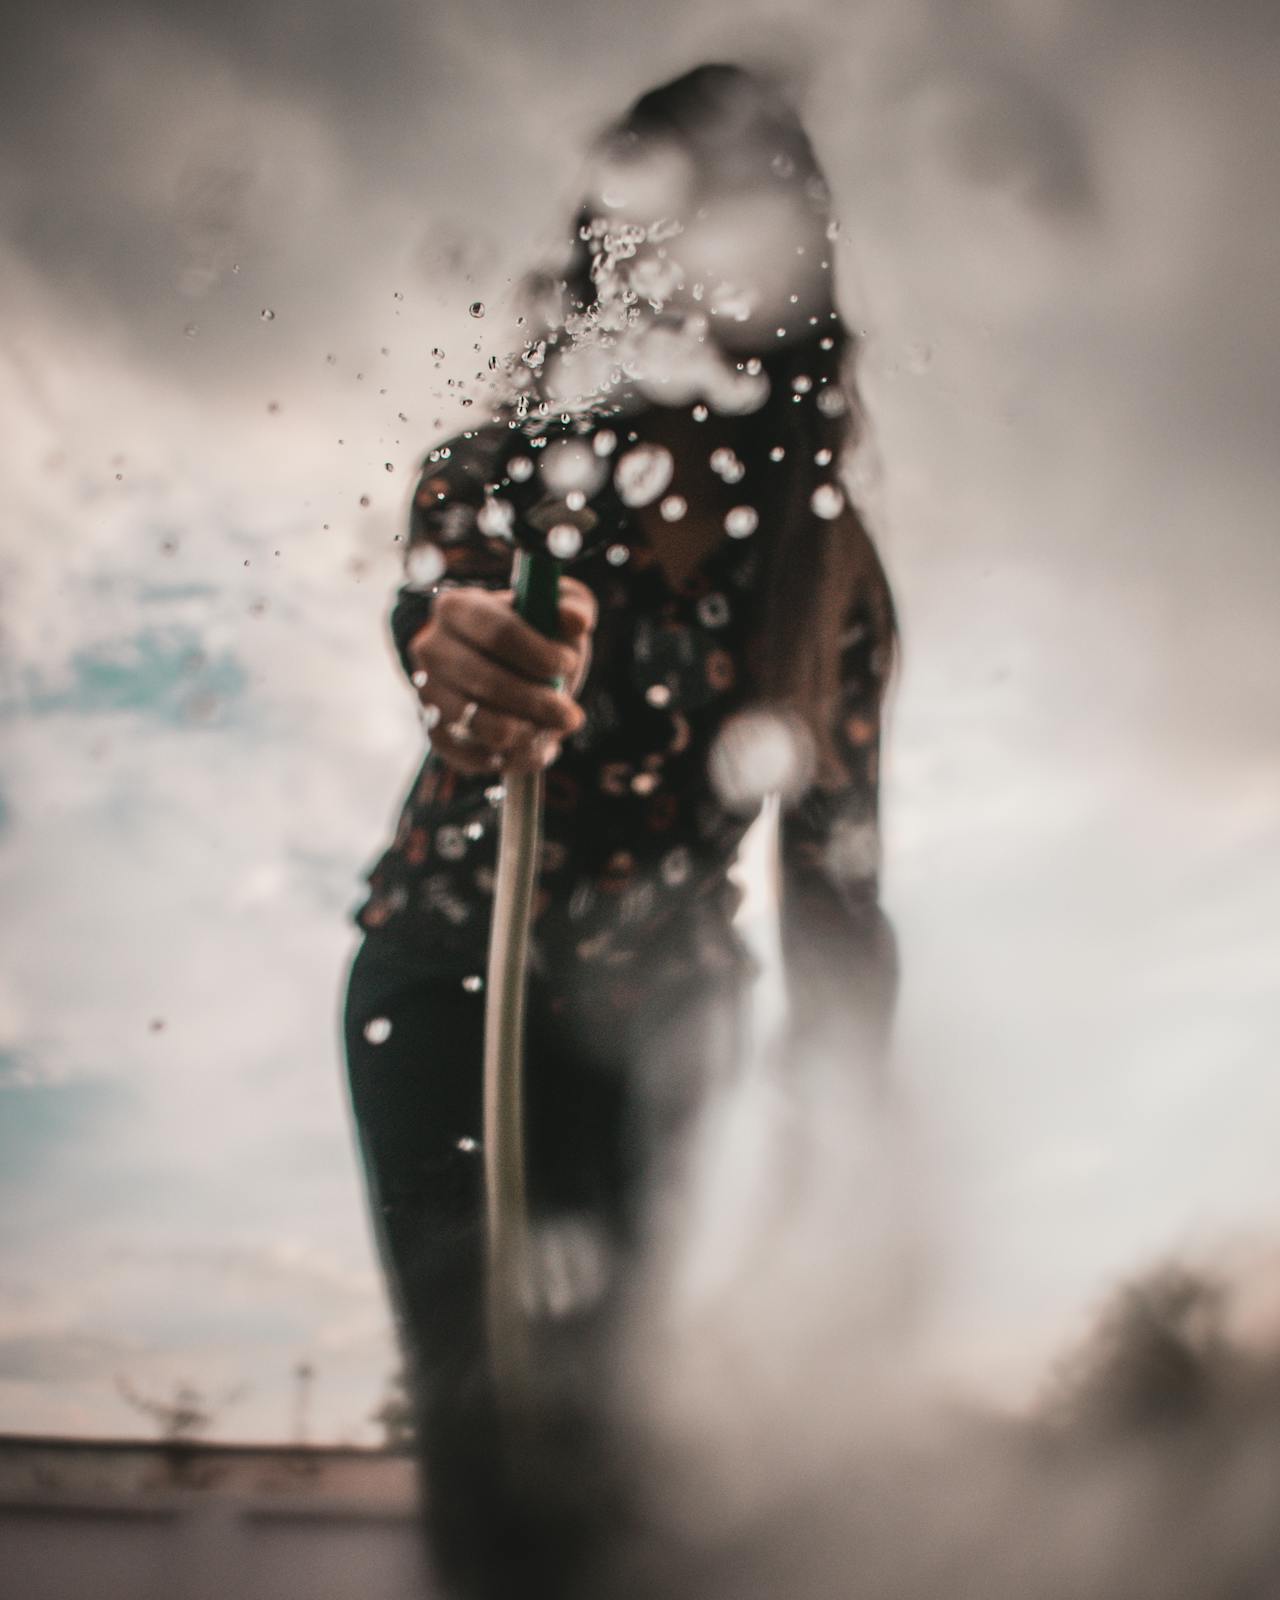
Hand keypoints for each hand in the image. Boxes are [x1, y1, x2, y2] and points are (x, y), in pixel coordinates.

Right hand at [407, 577, 597, 774]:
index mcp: (457, 607)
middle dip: (540, 703)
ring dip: (530, 734)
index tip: (567, 665)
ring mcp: (428, 694)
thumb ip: (573, 605)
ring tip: (554, 729)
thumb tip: (575, 620)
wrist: (504, 671)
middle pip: (489, 683)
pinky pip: (476, 758)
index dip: (539, 653)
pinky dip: (515, 759)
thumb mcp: (556, 611)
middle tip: (571, 715)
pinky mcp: (435, 733)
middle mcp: (431, 650)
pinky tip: (535, 746)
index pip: (498, 632)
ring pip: (484, 726)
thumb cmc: (532, 637)